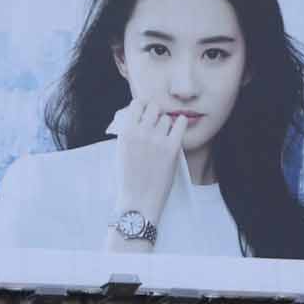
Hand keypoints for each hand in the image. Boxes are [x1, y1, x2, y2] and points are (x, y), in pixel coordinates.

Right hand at [112, 103, 189, 237]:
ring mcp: (156, 139)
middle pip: (154, 107)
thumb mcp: (121, 150)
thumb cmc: (128, 177)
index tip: (147, 111)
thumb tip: (139, 114)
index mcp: (125, 132)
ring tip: (163, 136)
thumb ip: (130, 132)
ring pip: (167, 118)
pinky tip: (179, 128)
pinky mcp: (172, 147)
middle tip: (157, 124)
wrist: (138, 199)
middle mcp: (140, 132)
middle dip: (156, 113)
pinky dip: (181, 123)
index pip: (137, 104)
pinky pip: (181, 124)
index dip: (143, 106)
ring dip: (167, 124)